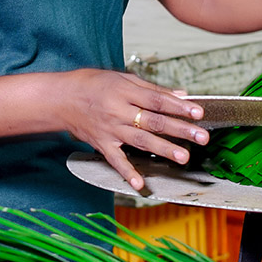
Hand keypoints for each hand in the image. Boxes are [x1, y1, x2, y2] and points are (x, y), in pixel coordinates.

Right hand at [58, 69, 208, 191]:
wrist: (60, 99)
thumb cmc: (92, 84)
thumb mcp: (122, 78)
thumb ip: (152, 89)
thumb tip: (180, 94)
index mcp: (125, 92)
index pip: (158, 100)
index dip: (179, 107)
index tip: (198, 113)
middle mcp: (118, 111)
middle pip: (154, 121)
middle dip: (179, 130)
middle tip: (201, 137)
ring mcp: (110, 129)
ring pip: (140, 140)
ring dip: (163, 149)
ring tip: (183, 157)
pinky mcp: (102, 144)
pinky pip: (116, 161)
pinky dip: (128, 173)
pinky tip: (141, 184)